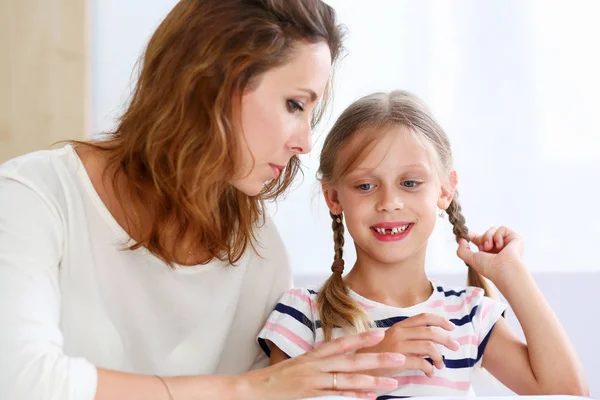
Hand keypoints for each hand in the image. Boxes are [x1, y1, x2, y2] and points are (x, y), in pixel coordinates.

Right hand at [240, 330, 405, 399]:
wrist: (254, 388)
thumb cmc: (277, 379)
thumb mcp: (300, 366)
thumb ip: (320, 364)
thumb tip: (339, 364)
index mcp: (314, 355)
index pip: (342, 342)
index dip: (362, 337)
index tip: (381, 332)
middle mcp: (316, 363)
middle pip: (352, 359)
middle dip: (378, 358)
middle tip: (399, 357)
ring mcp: (314, 378)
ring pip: (349, 377)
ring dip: (373, 379)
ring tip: (393, 382)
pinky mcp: (310, 392)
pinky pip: (337, 393)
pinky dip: (355, 394)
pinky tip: (371, 396)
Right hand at [357, 313, 459, 376]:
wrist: (358, 364)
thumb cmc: (377, 352)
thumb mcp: (392, 337)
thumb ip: (408, 335)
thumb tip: (430, 339)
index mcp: (399, 326)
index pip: (424, 317)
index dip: (440, 320)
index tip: (451, 327)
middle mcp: (400, 333)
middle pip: (430, 332)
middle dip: (447, 340)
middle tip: (455, 347)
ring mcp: (399, 346)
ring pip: (429, 347)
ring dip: (439, 357)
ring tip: (439, 364)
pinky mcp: (398, 361)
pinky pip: (421, 363)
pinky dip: (429, 369)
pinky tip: (429, 373)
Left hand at [457, 225, 525, 284]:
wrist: (504, 268)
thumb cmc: (489, 267)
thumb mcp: (471, 259)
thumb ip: (462, 250)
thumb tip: (461, 239)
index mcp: (489, 253)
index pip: (480, 240)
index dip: (473, 236)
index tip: (467, 234)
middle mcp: (498, 248)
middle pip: (485, 233)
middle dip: (481, 238)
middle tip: (484, 248)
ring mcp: (507, 243)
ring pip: (492, 229)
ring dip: (488, 237)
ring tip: (491, 248)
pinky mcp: (515, 238)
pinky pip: (502, 228)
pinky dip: (498, 236)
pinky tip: (500, 246)